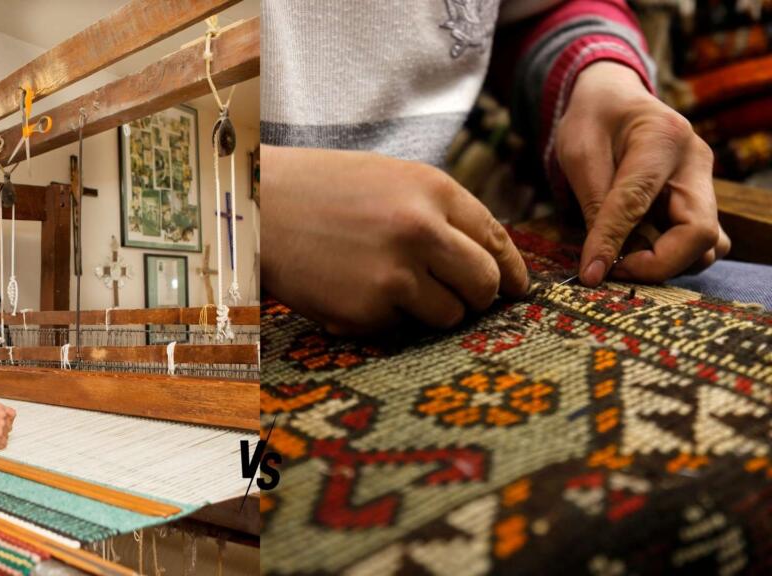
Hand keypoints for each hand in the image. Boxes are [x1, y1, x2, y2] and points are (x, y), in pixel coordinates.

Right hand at [262, 146, 528, 334]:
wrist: (256, 206)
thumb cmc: (321, 190)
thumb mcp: (390, 179)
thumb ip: (438, 211)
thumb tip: (487, 255)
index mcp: (433, 190)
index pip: (496, 239)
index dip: (511, 270)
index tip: (515, 289)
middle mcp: (423, 230)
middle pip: (484, 284)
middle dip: (478, 298)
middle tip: (462, 300)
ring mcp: (396, 272)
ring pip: (449, 315)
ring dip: (431, 311)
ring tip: (390, 287)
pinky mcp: (368, 308)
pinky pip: (400, 327)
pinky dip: (385, 319)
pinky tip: (354, 290)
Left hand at [556, 61, 729, 286]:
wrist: (616, 99)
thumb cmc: (594, 120)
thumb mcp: (579, 152)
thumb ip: (593, 203)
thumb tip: (598, 263)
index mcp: (662, 138)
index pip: (639, 201)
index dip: (612, 242)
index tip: (590, 274)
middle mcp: (695, 162)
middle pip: (699, 233)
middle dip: (656, 264)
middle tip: (612, 270)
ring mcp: (703, 183)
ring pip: (708, 245)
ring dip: (667, 263)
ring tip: (622, 259)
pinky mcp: (700, 200)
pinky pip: (700, 242)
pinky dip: (672, 256)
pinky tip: (637, 250)